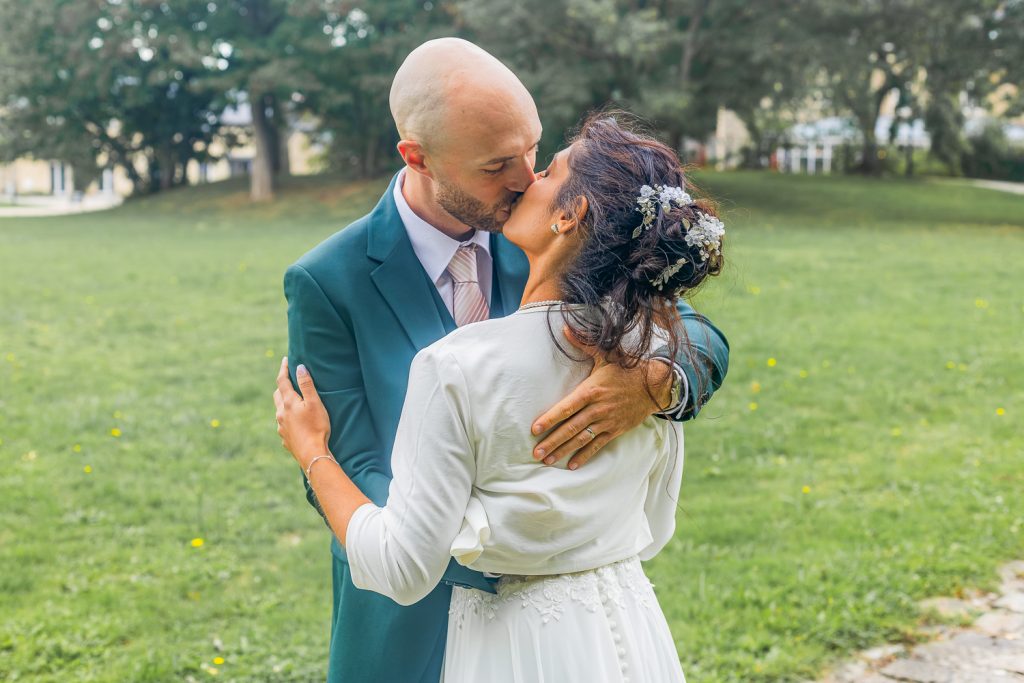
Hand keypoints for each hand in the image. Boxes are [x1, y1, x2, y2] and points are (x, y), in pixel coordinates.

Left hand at [274, 356, 330, 469]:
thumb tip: (299, 367)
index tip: (285, 360)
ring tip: (294, 402)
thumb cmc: (316, 427)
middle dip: (282, 386)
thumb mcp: (315, 403)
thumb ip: (306, 384)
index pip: (282, 381)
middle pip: (278, 395)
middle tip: (289, 380)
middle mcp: (281, 414)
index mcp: (288, 403)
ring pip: (280, 410)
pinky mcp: (285, 438)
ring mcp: (281, 427)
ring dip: (285, 403)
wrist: (312, 454)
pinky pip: (284, 424)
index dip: (283, 369)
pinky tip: (296, 423)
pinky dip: (288, 419)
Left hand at [530, 327, 672, 469]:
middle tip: (535, 453)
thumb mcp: (606, 355)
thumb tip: (565, 329)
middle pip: (571, 427)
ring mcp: (606, 421)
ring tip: (547, 460)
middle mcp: (598, 408)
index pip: (566, 407)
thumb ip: (583, 344)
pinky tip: (572, 465)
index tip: (535, 429)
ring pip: (581, 439)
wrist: (653, 385)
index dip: (550, 419)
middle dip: (552, 441)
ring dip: (563, 451)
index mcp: (591, 390)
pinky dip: (585, 456)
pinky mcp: (615, 430)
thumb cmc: (625, 369)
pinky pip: (598, 445)